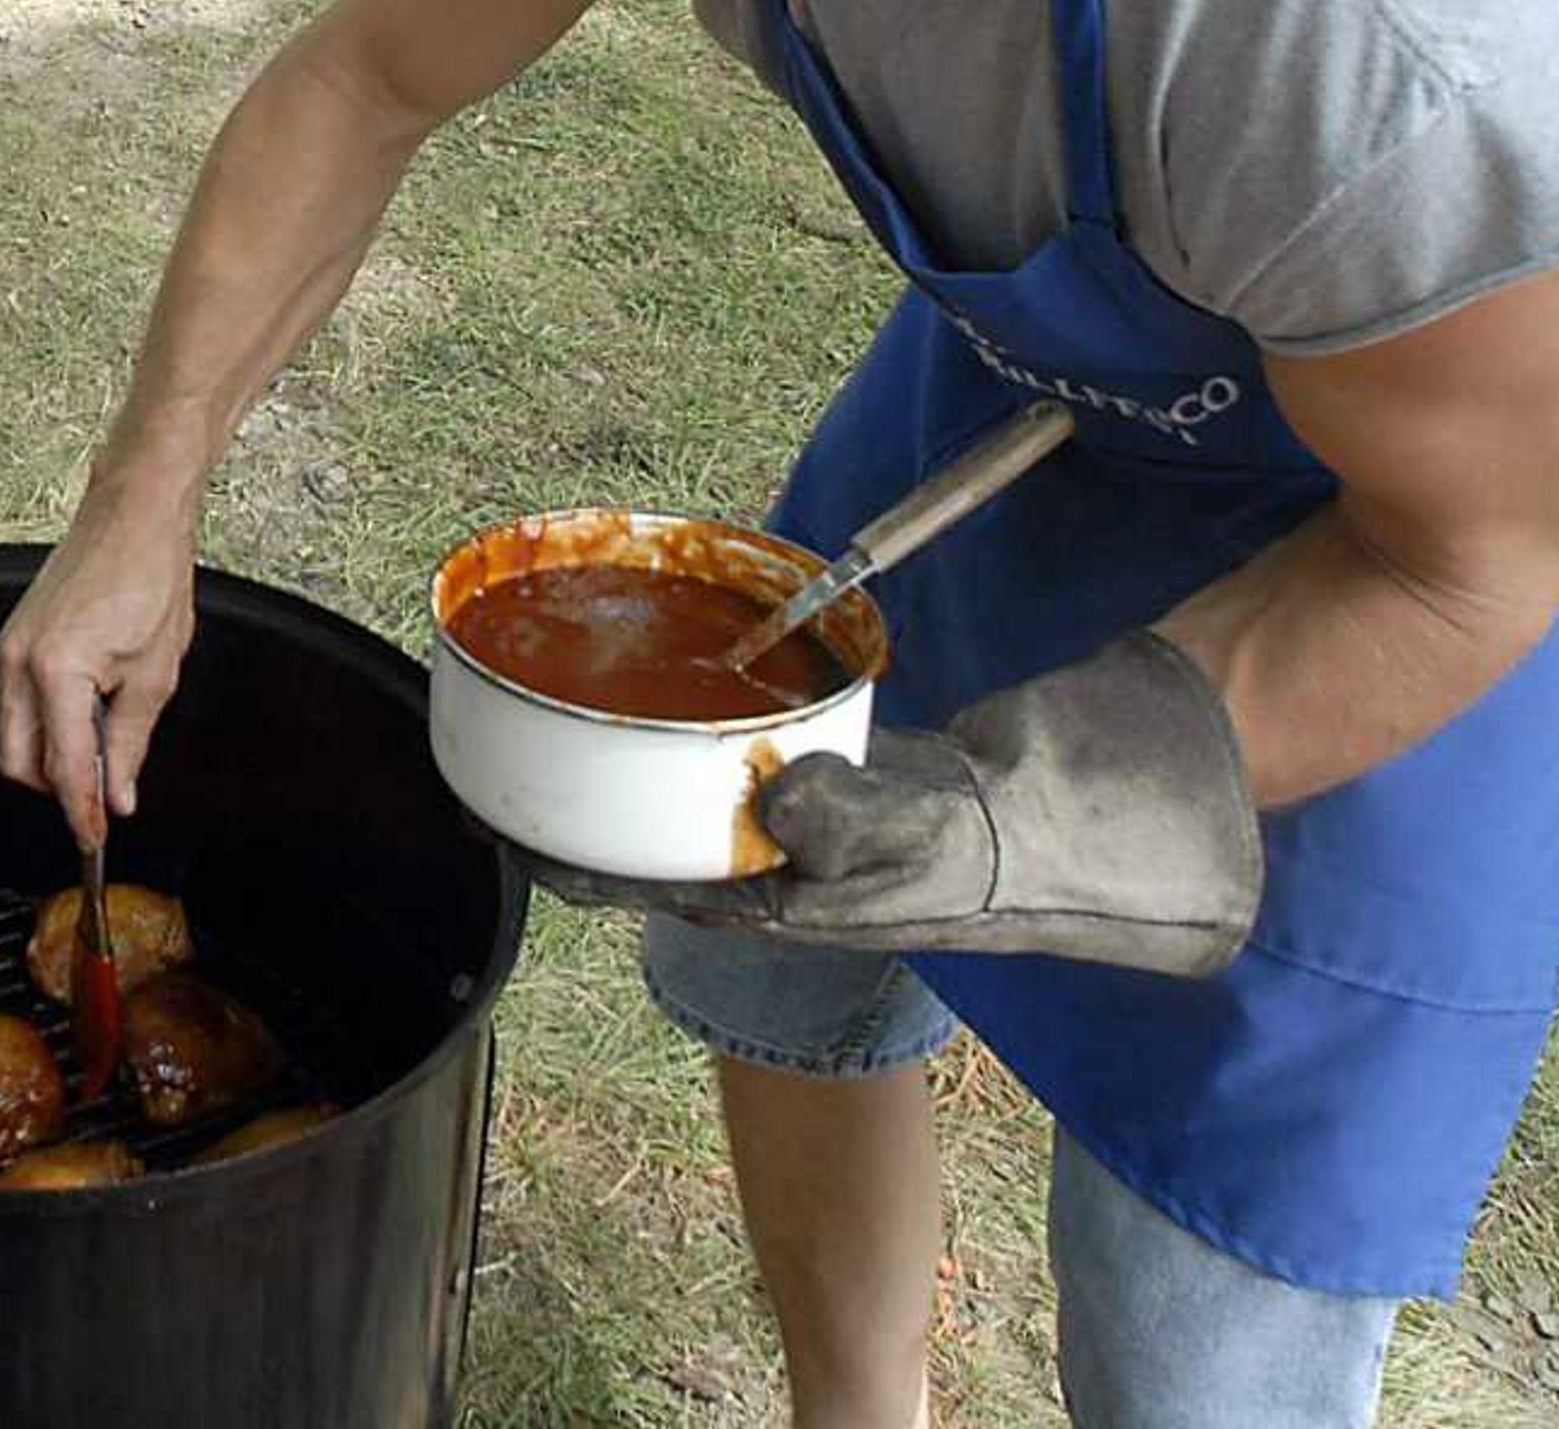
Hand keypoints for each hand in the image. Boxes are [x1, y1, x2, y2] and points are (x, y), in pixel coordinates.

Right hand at [0, 481, 198, 850]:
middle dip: (54, 789)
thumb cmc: (149, 579)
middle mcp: (18, 661)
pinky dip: (43, 725)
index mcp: (56, 671)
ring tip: (101, 750)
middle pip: (16, 761)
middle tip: (101, 795)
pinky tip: (85, 718)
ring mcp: (9, 647)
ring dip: (48, 756)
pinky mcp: (14, 637)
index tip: (95, 838)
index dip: (81, 811)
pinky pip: (15, 703)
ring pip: (11, 735)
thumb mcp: (154, 675)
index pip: (62, 767)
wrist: (133, 516)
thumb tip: (117, 795)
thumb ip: (129, 744)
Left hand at [520, 631, 1261, 979]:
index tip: (491, 826)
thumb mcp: (914, 840)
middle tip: (514, 736)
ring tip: (575, 690)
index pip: (639, 882)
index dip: (564, 860)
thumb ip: (842, 822)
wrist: (1066, 816)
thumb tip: (771, 802)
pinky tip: (680, 660)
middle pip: (645, 825)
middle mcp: (764, 859)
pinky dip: (710, 709)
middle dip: (579, 793)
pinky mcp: (817, 765)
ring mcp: (789, 812)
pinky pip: (740, 736)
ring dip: (637, 745)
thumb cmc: (984, 849)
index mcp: (769, 897)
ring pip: (686, 777)